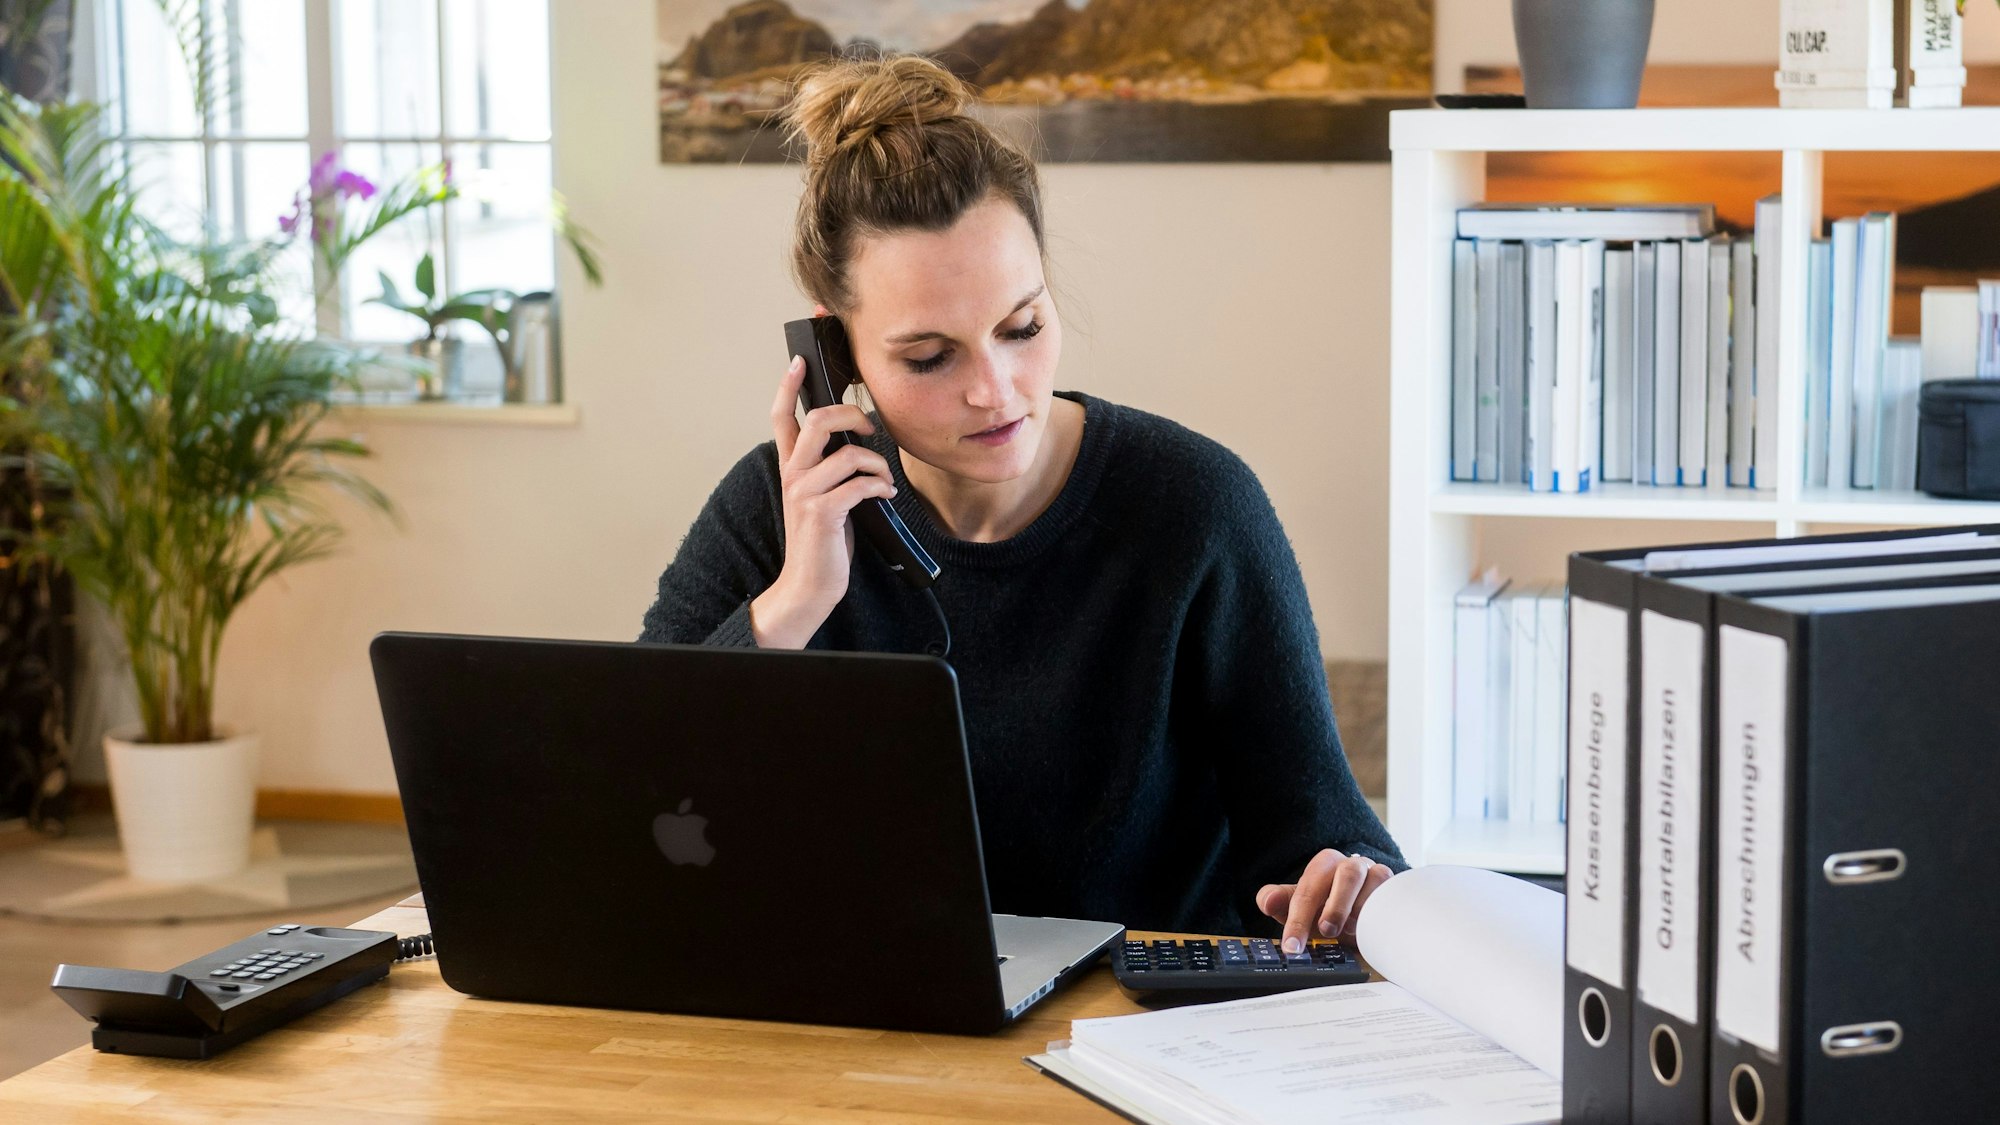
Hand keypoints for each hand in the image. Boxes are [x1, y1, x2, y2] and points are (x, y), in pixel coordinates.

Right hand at [749, 325, 896, 648]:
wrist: (809, 584)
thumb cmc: (822, 540)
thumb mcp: (821, 497)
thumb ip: (830, 469)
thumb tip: (859, 442)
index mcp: (791, 467)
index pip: (782, 417)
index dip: (788, 386)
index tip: (799, 360)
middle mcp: (793, 474)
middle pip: (819, 421)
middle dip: (854, 415)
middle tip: (871, 427)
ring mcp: (805, 494)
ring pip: (848, 453)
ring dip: (877, 462)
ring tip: (884, 478)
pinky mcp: (823, 513)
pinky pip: (860, 484)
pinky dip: (880, 486)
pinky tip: (884, 494)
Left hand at [1255, 849, 1393, 953]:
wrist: (1358, 916)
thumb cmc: (1325, 909)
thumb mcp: (1298, 909)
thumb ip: (1278, 902)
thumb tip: (1267, 899)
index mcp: (1324, 865)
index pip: (1308, 889)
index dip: (1297, 919)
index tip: (1292, 947)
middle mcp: (1352, 865)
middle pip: (1347, 875)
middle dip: (1336, 906)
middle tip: (1325, 931)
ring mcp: (1377, 874)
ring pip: (1376, 880)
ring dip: (1362, 908)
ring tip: (1351, 930)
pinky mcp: (1396, 888)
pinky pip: (1395, 893)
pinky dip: (1383, 911)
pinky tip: (1372, 927)